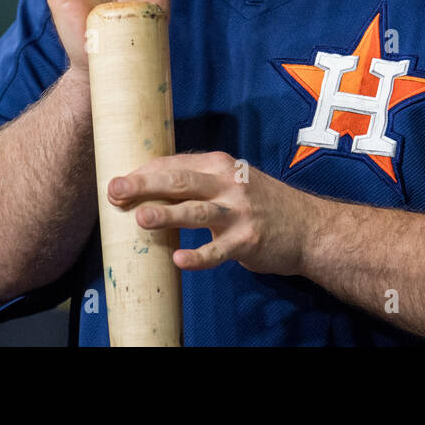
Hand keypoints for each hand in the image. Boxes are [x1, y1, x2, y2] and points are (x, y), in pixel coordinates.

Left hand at [107, 152, 317, 275]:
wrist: (309, 227)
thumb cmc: (262, 203)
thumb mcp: (234, 179)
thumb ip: (199, 179)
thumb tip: (149, 182)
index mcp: (221, 165)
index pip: (175, 164)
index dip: (144, 173)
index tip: (116, 182)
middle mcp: (229, 184)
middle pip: (180, 181)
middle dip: (145, 185)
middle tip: (116, 191)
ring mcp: (239, 213)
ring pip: (196, 211)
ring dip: (167, 214)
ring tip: (141, 218)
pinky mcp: (248, 241)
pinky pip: (218, 251)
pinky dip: (198, 256)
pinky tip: (179, 259)